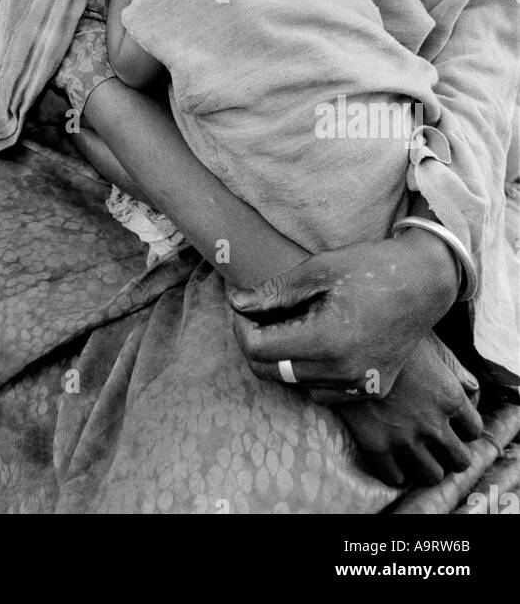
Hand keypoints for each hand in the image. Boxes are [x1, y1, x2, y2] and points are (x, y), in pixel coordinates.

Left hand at [229, 231, 458, 396]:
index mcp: (326, 340)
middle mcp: (343, 371)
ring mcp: (359, 385)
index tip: (243, 306)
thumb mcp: (318, 270)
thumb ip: (274, 292)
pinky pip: (323, 391)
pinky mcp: (371, 388)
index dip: (241, 327)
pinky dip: (309, 372)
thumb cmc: (370, 268)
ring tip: (289, 323)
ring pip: (296, 384)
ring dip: (282, 359)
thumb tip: (235, 302)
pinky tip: (314, 343)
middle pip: (272, 372)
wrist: (424, 283)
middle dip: (255, 343)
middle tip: (257, 314)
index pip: (258, 349)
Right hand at [334, 333, 482, 486]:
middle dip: (451, 454)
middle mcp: (433, 423)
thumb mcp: (430, 347)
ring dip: (427, 466)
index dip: (464, 429)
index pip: (474, 430)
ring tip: (417, 455)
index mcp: (449, 397)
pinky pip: (395, 478)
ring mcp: (404, 438)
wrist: (345, 343)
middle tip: (438, 445)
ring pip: (431, 475)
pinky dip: (396, 472)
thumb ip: (455, 371)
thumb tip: (470, 389)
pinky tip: (393, 459)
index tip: (453, 425)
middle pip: (459, 460)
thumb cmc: (390, 337)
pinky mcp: (376, 446)